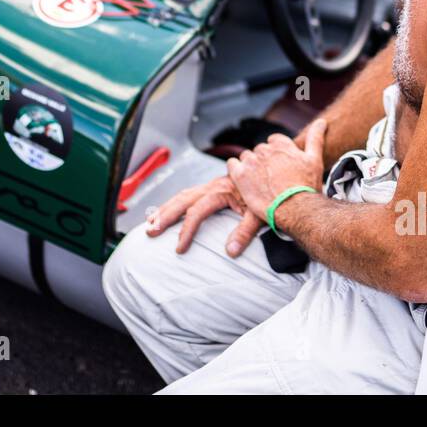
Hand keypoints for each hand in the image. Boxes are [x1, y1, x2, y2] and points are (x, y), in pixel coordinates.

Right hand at [146, 174, 262, 257]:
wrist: (275, 174)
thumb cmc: (271, 195)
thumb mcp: (260, 214)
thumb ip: (245, 232)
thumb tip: (230, 252)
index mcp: (222, 191)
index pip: (197, 212)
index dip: (187, 231)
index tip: (179, 249)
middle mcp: (213, 186)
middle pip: (182, 200)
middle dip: (165, 216)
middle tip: (151, 231)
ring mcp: (211, 186)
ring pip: (182, 195)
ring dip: (166, 209)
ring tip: (150, 223)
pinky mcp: (213, 188)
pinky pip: (189, 194)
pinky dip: (175, 204)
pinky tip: (166, 212)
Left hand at [227, 119, 326, 223]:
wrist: (294, 210)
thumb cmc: (306, 187)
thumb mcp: (314, 160)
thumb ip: (315, 138)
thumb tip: (321, 121)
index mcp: (281, 144)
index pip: (274, 141)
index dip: (277, 155)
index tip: (281, 167)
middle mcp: (264, 150)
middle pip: (260, 151)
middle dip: (265, 161)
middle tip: (272, 178)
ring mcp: (251, 162)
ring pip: (246, 157)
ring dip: (251, 166)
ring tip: (260, 182)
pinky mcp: (239, 175)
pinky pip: (232, 164)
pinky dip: (236, 170)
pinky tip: (245, 181)